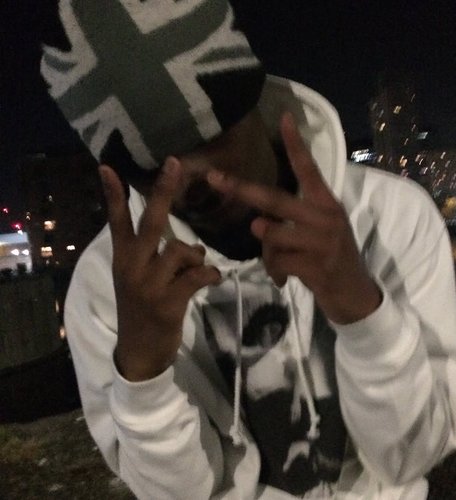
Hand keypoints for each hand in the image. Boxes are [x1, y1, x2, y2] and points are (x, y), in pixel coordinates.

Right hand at [99, 159, 220, 380]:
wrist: (139, 350)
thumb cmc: (142, 310)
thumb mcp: (137, 280)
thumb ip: (159, 258)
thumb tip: (195, 246)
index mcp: (123, 259)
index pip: (116, 221)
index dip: (114, 195)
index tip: (108, 167)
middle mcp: (133, 267)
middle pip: (150, 223)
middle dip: (163, 192)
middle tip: (174, 163)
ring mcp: (149, 285)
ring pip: (181, 250)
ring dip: (197, 256)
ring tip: (198, 268)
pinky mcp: (168, 302)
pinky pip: (198, 275)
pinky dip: (210, 274)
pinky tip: (212, 279)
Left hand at [207, 112, 380, 324]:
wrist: (356, 295)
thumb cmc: (332, 259)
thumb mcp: (319, 234)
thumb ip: (292, 223)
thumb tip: (257, 225)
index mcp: (327, 204)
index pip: (309, 169)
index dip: (295, 144)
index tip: (283, 117)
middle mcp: (326, 216)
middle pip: (275, 199)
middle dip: (241, 190)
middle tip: (214, 179)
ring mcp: (324, 241)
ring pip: (271, 234)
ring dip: (266, 250)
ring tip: (278, 262)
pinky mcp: (318, 266)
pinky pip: (277, 262)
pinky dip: (274, 272)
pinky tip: (283, 279)